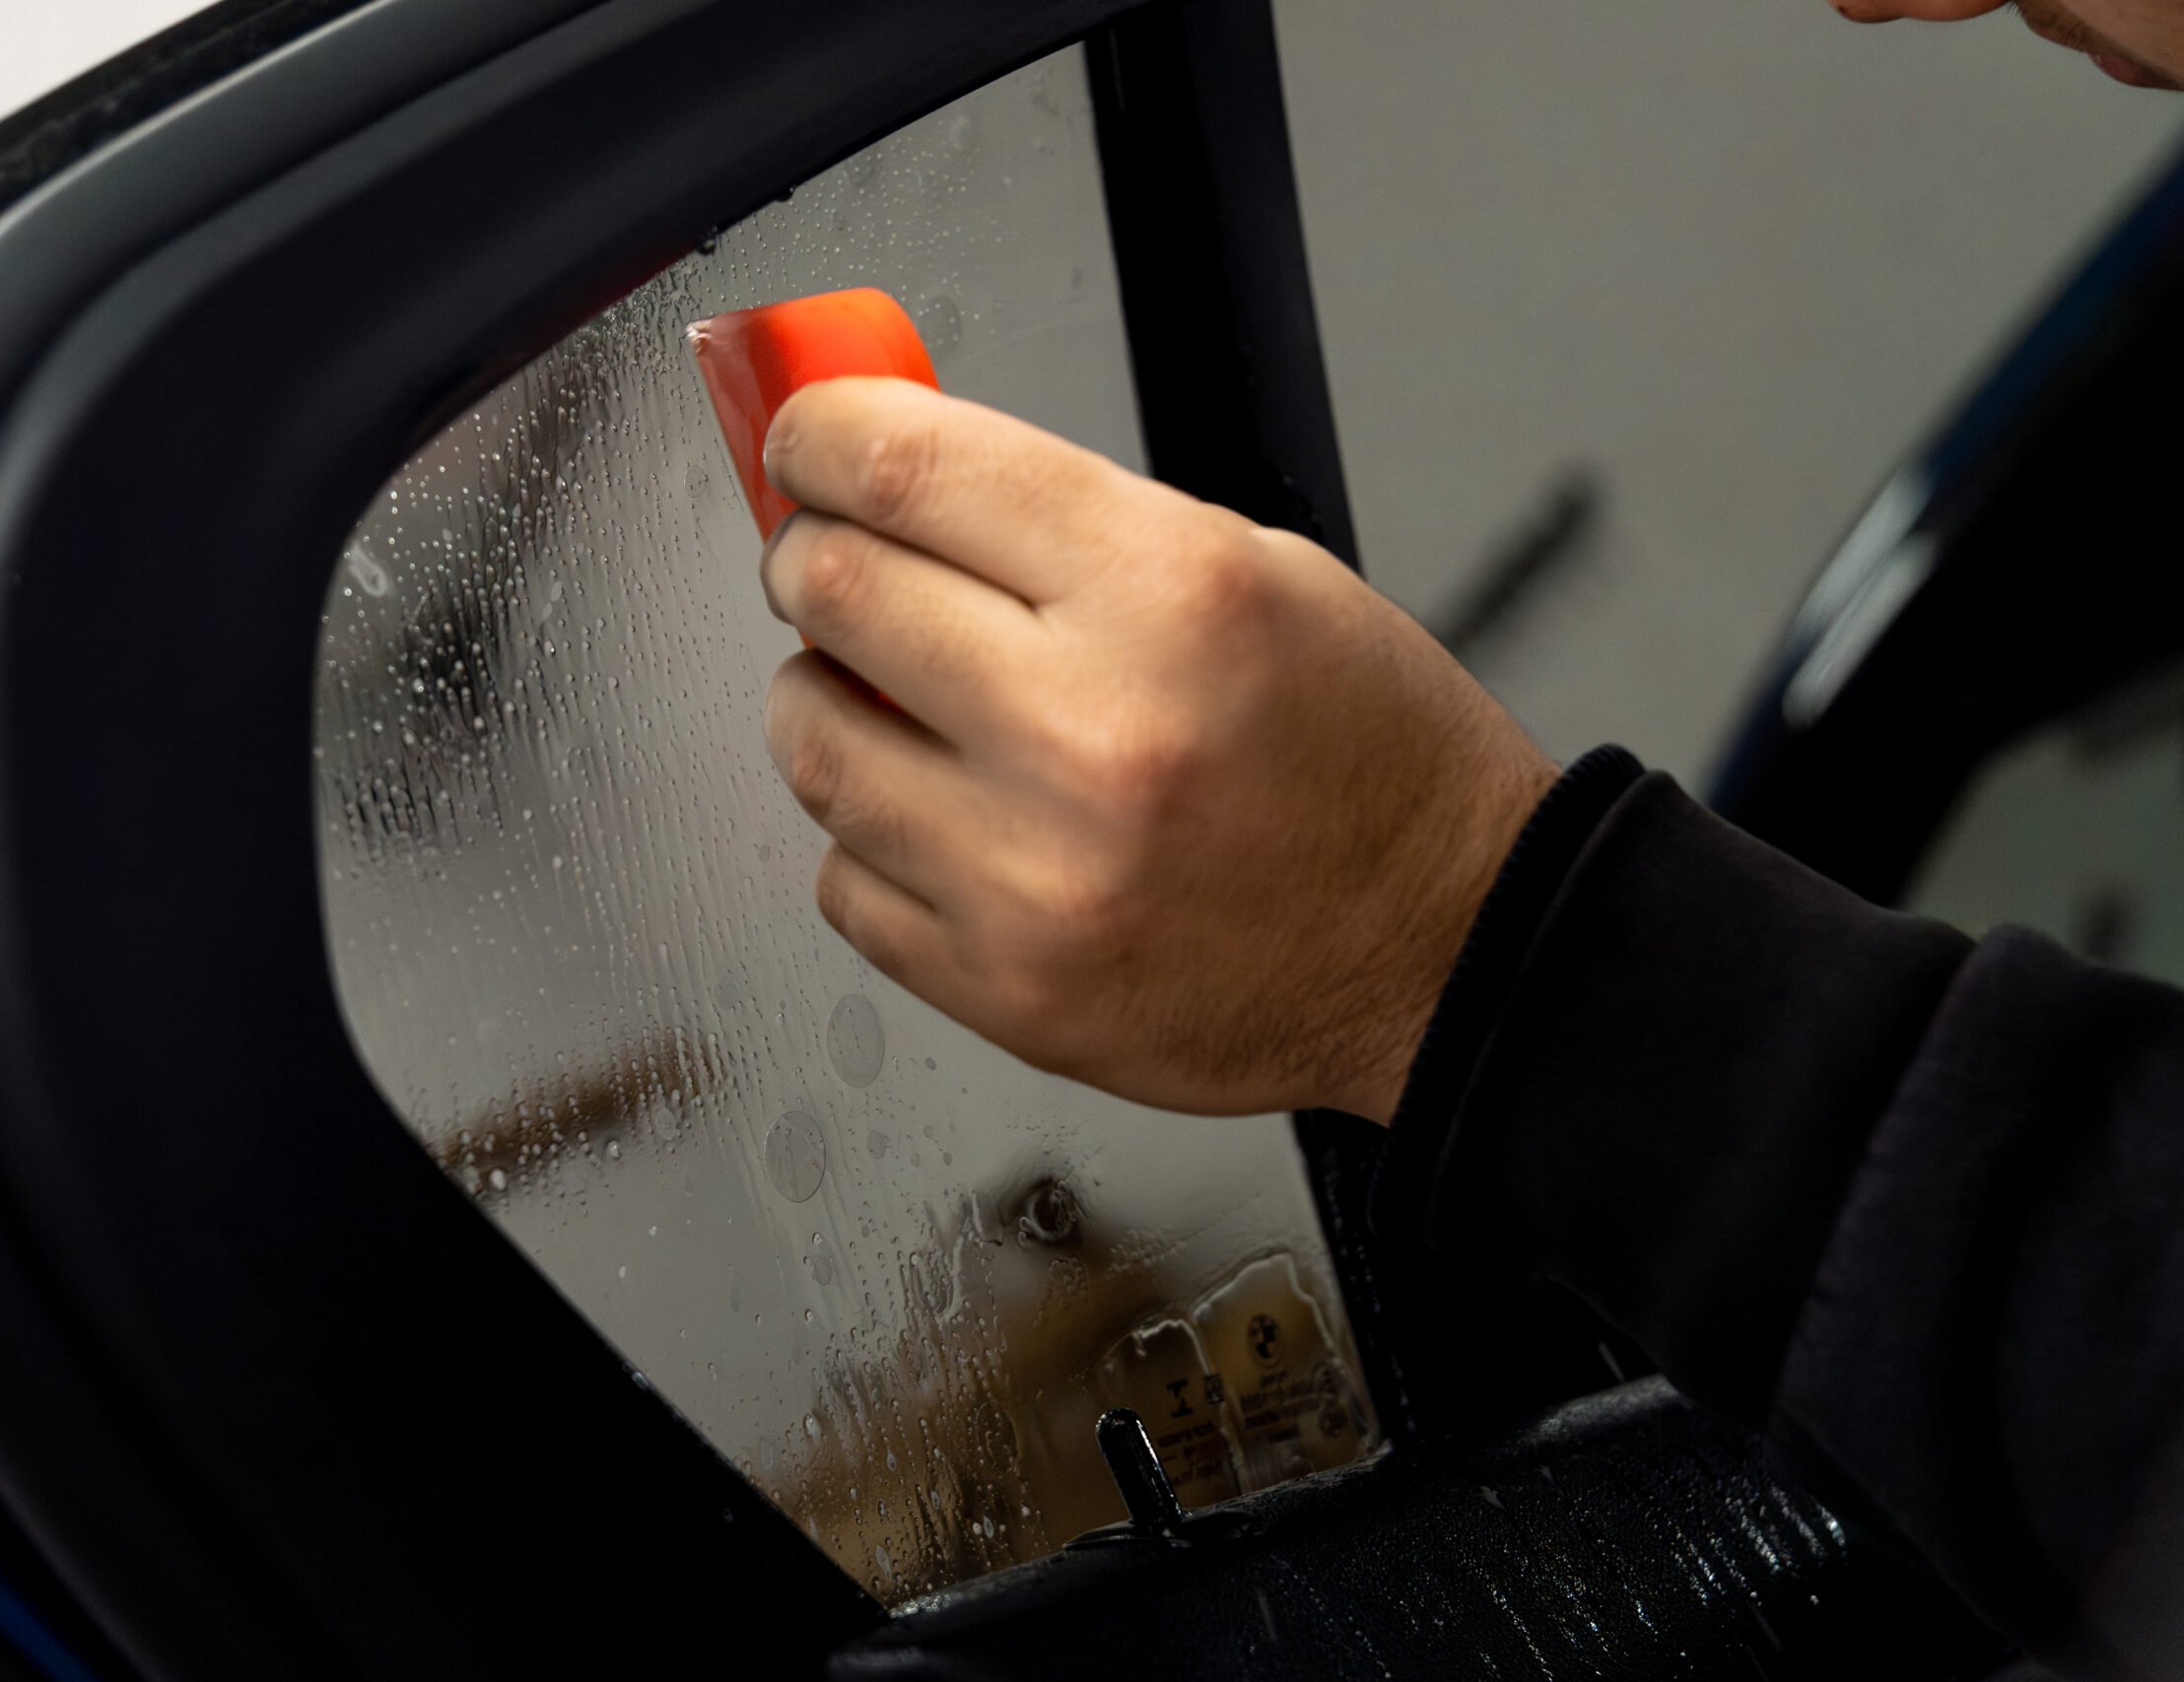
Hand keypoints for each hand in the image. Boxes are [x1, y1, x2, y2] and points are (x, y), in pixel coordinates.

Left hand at [757, 379, 1555, 1119]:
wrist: (1450, 951)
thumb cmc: (1369, 759)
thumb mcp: (1257, 569)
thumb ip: (1063, 520)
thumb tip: (886, 472)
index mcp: (1171, 596)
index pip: (907, 466)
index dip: (821, 432)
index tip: (804, 436)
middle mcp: (1092, 735)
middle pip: (835, 590)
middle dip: (815, 556)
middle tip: (840, 562)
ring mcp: (1036, 878)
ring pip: (811, 744)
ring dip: (828, 699)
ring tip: (899, 701)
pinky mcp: (1004, 988)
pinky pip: (844, 881)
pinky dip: (873, 838)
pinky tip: (949, 820)